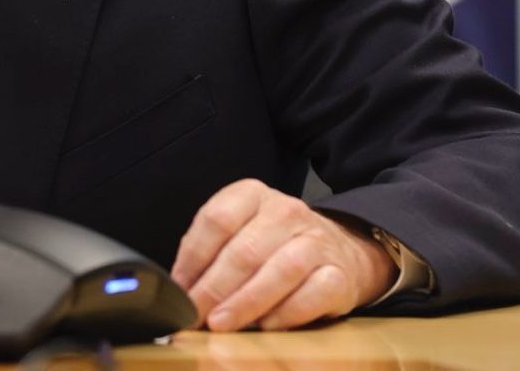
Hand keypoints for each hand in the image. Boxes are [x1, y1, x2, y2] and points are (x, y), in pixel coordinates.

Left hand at [171, 179, 395, 330]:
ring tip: (222, 323)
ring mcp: (317, 241)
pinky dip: (286, 313)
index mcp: (253, 194)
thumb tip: (180, 289)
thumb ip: (209, 254)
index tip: (180, 290)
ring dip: (245, 302)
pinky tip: (265, 325)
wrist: (338, 251)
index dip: (192, 259)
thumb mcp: (238, 233)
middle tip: (196, 314)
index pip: (217, 220)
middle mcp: (287, 211)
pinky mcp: (339, 274)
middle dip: (214, 288)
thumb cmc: (274, 246)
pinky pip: (312, 294)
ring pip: (280, 270)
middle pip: (244, 250)